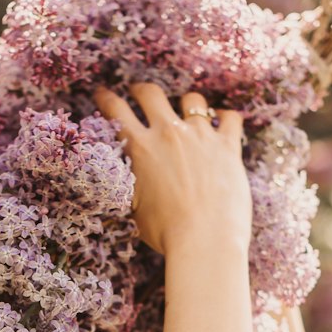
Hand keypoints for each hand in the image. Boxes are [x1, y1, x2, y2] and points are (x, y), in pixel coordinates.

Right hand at [92, 82, 250, 257]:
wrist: (205, 241)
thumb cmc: (165, 233)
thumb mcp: (134, 206)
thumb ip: (131, 181)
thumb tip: (126, 175)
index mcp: (140, 148)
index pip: (116, 110)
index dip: (106, 98)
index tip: (102, 93)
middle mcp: (169, 134)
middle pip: (151, 94)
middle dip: (141, 90)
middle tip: (139, 93)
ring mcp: (201, 136)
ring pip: (193, 100)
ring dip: (187, 104)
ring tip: (187, 111)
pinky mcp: (228, 146)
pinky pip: (229, 118)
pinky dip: (224, 118)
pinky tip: (222, 123)